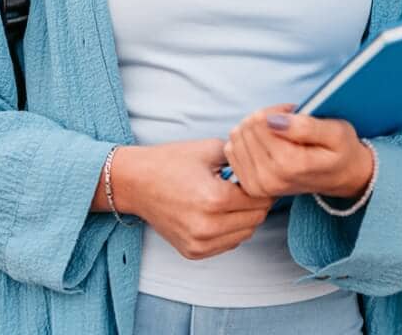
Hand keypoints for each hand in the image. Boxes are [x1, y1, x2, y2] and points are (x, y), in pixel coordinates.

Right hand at [109, 140, 272, 260]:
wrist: (135, 182)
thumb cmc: (171, 162)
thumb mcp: (211, 149)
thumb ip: (243, 158)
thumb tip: (266, 166)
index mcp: (215, 199)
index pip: (260, 199)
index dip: (263, 185)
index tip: (257, 176)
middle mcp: (208, 226)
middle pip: (256, 218)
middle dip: (257, 202)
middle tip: (245, 187)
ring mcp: (199, 243)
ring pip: (245, 234)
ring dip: (245, 217)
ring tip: (231, 199)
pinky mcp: (193, 252)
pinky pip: (228, 244)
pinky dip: (231, 230)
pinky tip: (219, 213)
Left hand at [224, 105, 372, 202]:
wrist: (340, 177)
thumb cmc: (340, 151)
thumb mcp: (336, 132)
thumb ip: (305, 126)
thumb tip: (272, 121)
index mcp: (290, 165)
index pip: (261, 124)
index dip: (275, 111)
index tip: (292, 113)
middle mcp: (270, 179)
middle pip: (246, 130)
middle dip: (264, 118)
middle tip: (286, 122)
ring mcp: (258, 186)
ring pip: (236, 139)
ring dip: (254, 128)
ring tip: (278, 132)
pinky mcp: (250, 187)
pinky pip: (232, 152)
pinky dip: (245, 141)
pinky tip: (265, 143)